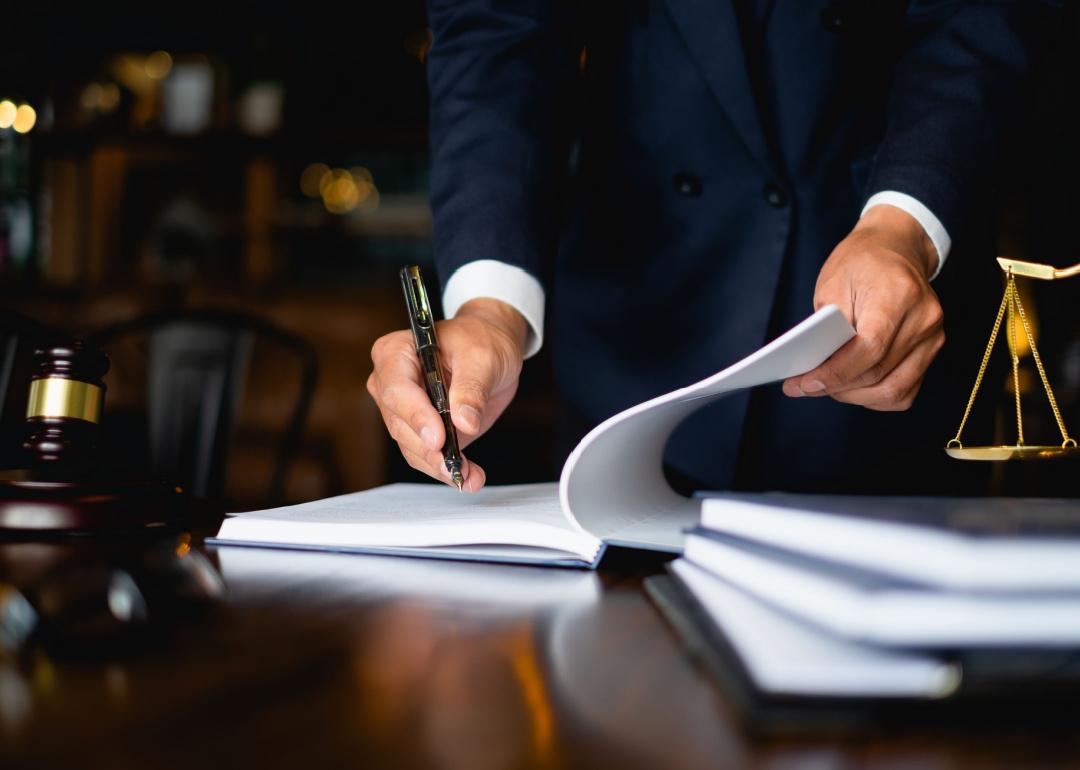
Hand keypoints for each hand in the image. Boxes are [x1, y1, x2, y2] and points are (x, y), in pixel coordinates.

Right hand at [367, 298, 527, 490]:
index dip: (416, 416)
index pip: (396, 389)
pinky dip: (446, 468)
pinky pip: (425, 455)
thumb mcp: (483, 357)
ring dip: (439, 465)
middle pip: (400, 424)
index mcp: (396, 353)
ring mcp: (403, 409)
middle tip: (456, 465)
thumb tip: (464, 422)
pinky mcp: (419, 430)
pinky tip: (468, 476)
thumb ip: (472, 388)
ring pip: (411, 446)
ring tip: (469, 475)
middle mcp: (390, 382)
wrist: (492, 348)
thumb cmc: (482, 340)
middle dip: (429, 449)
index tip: (438, 438)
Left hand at [782, 204, 944, 410]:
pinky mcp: (931, 350)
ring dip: (854, 396)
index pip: (869, 348)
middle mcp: (923, 318)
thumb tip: (814, 369)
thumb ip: (825, 327)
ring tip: (826, 388)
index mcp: (898, 295)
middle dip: (836, 387)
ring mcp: (932, 336)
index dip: (834, 373)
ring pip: (894, 390)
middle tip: (804, 387)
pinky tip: (852, 388)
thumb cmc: (861, 262)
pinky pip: (905, 390)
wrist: (896, 248)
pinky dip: (875, 396)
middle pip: (878, 373)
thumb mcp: (832, 284)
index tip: (803, 384)